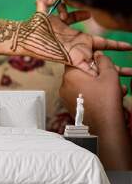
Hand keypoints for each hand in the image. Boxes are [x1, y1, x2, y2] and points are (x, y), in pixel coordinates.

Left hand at [35, 0, 131, 75]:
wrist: (24, 39)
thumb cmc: (33, 27)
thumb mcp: (41, 12)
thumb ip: (45, 1)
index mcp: (74, 32)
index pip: (92, 29)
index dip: (106, 31)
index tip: (111, 26)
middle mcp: (77, 42)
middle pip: (102, 44)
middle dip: (116, 45)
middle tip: (130, 46)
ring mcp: (75, 51)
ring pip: (96, 57)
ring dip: (107, 57)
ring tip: (125, 60)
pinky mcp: (70, 59)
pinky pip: (85, 67)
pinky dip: (93, 70)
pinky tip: (101, 72)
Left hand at [59, 51, 131, 168]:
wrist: (104, 128)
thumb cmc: (106, 102)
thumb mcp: (109, 75)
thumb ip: (103, 61)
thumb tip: (97, 55)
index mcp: (70, 76)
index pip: (75, 60)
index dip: (89, 58)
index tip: (100, 60)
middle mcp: (64, 86)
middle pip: (81, 73)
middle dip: (99, 73)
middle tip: (113, 75)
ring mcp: (66, 98)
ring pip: (85, 85)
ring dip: (101, 84)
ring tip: (118, 88)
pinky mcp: (72, 107)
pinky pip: (84, 95)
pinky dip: (96, 94)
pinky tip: (112, 97)